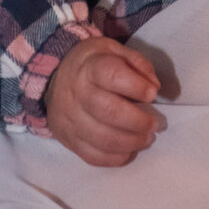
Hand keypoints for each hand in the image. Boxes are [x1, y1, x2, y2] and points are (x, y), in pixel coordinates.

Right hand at [44, 38, 163, 165]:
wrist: (53, 82)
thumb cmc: (92, 65)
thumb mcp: (113, 51)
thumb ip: (137, 63)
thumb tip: (154, 87)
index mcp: (90, 67)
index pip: (112, 75)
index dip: (137, 86)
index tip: (152, 93)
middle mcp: (77, 94)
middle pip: (110, 112)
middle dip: (139, 121)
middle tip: (155, 124)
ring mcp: (71, 120)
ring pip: (104, 139)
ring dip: (132, 142)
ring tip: (147, 138)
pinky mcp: (70, 141)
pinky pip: (94, 157)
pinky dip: (117, 158)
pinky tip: (130, 150)